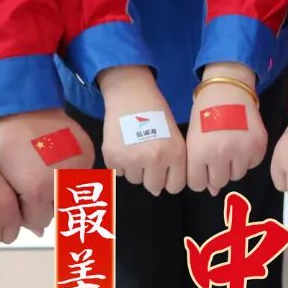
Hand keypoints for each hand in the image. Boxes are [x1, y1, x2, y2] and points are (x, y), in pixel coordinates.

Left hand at [0, 109, 93, 233]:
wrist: (29, 110)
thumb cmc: (11, 144)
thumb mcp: (8, 177)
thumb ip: (21, 207)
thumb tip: (39, 233)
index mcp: (37, 191)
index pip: (40, 222)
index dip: (31, 214)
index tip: (27, 202)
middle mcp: (61, 184)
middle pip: (58, 210)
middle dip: (48, 204)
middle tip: (38, 186)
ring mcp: (78, 169)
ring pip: (74, 194)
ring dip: (63, 190)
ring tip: (50, 173)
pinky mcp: (88, 156)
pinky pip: (83, 175)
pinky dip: (74, 173)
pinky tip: (62, 160)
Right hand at [97, 66, 185, 195]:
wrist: (131, 94)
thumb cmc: (157, 114)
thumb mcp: (175, 137)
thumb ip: (174, 164)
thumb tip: (158, 192)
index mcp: (175, 154)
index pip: (175, 187)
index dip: (170, 179)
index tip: (165, 169)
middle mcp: (155, 159)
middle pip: (153, 187)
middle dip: (151, 176)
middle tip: (147, 156)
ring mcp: (132, 159)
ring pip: (134, 180)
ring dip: (135, 168)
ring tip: (135, 146)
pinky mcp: (112, 157)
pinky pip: (117, 172)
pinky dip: (119, 162)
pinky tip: (123, 144)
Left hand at [186, 62, 266, 194]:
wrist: (228, 90)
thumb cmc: (205, 113)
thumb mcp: (194, 139)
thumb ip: (198, 166)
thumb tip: (213, 191)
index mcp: (199, 152)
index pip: (197, 184)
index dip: (199, 177)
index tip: (201, 167)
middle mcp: (221, 154)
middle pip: (219, 182)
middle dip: (216, 172)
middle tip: (217, 154)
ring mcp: (242, 150)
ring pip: (237, 175)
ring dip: (233, 165)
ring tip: (229, 145)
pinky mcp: (259, 146)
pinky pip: (252, 164)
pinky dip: (247, 157)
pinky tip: (241, 141)